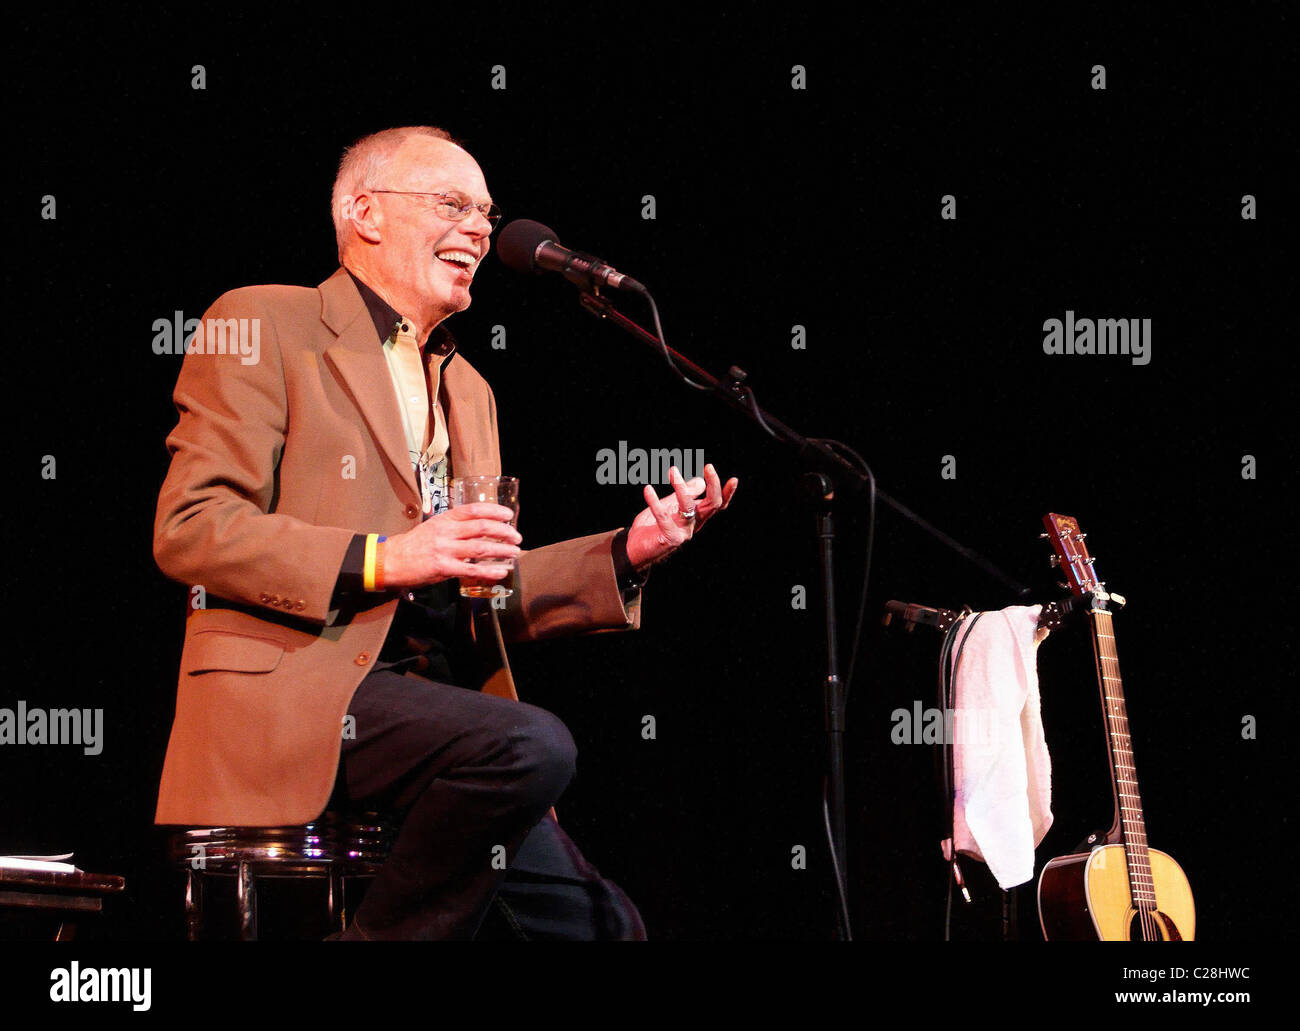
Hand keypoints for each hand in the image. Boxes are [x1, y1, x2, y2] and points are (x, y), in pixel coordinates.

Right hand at [382, 503, 520, 588]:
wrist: (391, 560)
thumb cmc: (415, 544)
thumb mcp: (434, 527)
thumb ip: (455, 527)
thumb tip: (480, 529)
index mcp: (445, 519)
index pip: (474, 510)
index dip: (494, 511)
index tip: (509, 515)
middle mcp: (446, 532)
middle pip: (482, 527)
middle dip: (504, 531)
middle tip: (516, 537)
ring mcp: (445, 550)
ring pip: (480, 548)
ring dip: (501, 550)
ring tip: (514, 552)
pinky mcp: (443, 568)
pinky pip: (471, 569)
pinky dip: (489, 570)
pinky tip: (500, 571)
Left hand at [626, 463, 737, 569]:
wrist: (634, 549)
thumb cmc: (653, 526)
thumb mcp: (670, 505)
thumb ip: (685, 494)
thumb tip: (701, 480)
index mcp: (697, 516)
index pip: (716, 505)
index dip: (727, 494)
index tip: (734, 480)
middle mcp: (694, 524)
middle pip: (712, 505)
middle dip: (714, 486)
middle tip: (708, 467)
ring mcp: (683, 533)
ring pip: (688, 508)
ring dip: (681, 488)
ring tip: (672, 470)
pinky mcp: (669, 538)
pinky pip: (663, 517)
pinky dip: (655, 502)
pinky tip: (648, 489)